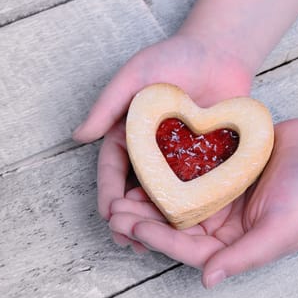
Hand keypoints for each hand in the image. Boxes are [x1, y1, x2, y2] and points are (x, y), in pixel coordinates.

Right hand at [73, 34, 252, 246]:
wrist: (219, 52)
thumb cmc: (173, 57)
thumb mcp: (134, 74)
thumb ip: (107, 105)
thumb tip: (78, 136)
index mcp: (128, 134)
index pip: (112, 168)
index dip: (108, 191)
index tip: (107, 214)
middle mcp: (150, 151)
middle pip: (136, 189)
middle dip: (129, 216)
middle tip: (127, 240)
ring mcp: (179, 159)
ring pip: (164, 196)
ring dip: (156, 221)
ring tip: (153, 246)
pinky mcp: (206, 161)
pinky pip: (196, 188)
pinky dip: (189, 209)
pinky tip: (188, 229)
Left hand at [108, 118, 297, 287]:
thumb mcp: (282, 231)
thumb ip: (244, 256)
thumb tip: (208, 279)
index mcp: (233, 245)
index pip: (188, 248)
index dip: (159, 239)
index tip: (133, 226)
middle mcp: (220, 224)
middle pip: (174, 227)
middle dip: (143, 221)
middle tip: (114, 214)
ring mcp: (215, 198)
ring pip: (173, 202)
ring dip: (146, 201)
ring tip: (119, 196)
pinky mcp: (214, 173)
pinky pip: (184, 176)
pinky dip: (163, 176)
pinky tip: (142, 171)